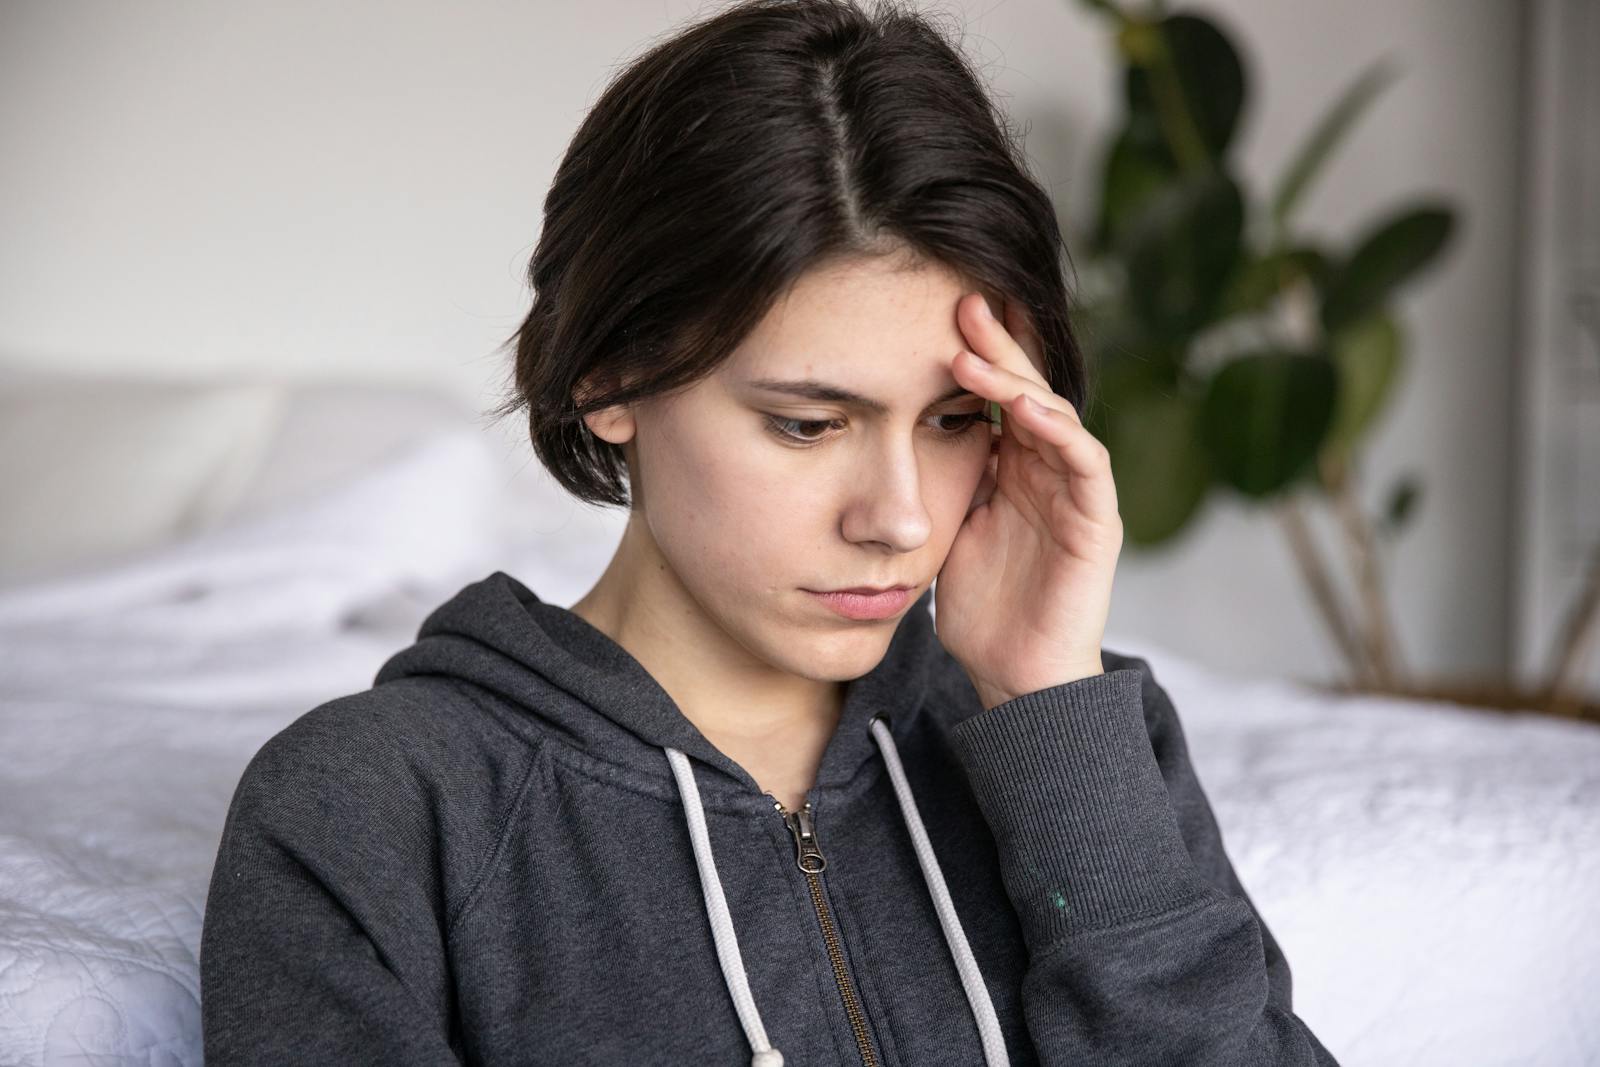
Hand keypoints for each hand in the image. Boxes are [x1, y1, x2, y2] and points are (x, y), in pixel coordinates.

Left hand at [934, 292, 1123, 710]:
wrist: (1015, 679)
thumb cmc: (981, 611)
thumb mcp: (945, 531)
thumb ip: (938, 482)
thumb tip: (894, 434)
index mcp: (1011, 469)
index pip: (995, 397)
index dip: (973, 356)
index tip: (934, 315)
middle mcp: (1046, 470)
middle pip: (1026, 391)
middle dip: (996, 346)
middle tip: (962, 303)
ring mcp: (1075, 493)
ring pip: (1055, 414)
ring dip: (1017, 380)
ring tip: (974, 351)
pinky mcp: (1097, 521)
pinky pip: (1086, 461)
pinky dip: (1059, 430)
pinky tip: (1027, 407)